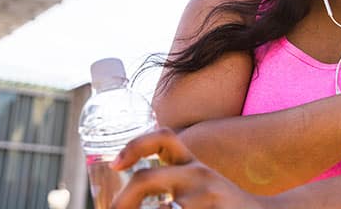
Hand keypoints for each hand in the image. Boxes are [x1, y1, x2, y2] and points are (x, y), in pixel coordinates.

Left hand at [110, 128, 266, 208]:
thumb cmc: (225, 207)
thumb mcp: (202, 188)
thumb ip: (174, 184)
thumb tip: (130, 198)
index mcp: (192, 166)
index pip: (164, 138)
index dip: (135, 144)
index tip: (115, 164)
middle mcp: (198, 175)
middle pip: (147, 178)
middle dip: (122, 200)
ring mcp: (205, 196)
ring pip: (163, 208)